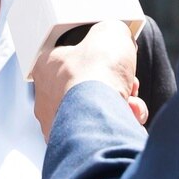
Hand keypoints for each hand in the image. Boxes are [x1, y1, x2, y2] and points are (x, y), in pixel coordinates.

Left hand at [32, 21, 143, 137]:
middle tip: (129, 82)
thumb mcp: (110, 33)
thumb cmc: (97, 74)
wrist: (100, 118)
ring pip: (97, 110)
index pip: (72, 56)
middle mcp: (47, 98)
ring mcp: (59, 125)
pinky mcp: (75, 146)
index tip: (116, 57)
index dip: (100, 56)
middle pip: (88, 85)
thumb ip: (112, 32)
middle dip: (115, 84)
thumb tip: (118, 37)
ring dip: (121, 105)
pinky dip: (120, 124)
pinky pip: (101, 132)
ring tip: (132, 104)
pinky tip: (131, 119)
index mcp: (46, 67)